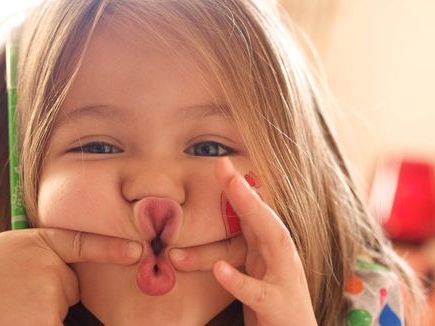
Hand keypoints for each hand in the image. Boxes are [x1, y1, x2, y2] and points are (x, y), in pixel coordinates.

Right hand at [0, 228, 141, 324]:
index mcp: (32, 244)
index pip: (79, 242)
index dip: (110, 248)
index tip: (136, 252)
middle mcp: (47, 265)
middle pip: (67, 287)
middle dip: (49, 296)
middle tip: (12, 300)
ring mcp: (49, 295)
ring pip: (56, 311)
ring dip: (36, 315)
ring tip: (5, 312)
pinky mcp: (46, 322)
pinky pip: (54, 323)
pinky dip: (36, 321)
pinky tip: (11, 319)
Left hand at [170, 157, 316, 325]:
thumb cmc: (273, 302)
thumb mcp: (258, 266)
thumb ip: (247, 241)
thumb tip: (233, 212)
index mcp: (272, 248)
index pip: (255, 213)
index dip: (239, 188)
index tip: (221, 164)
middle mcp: (282, 257)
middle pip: (265, 218)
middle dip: (245, 192)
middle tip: (224, 167)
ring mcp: (284, 280)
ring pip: (273, 243)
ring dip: (253, 215)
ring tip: (234, 191)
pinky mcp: (278, 307)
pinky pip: (258, 293)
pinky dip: (240, 280)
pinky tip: (221, 270)